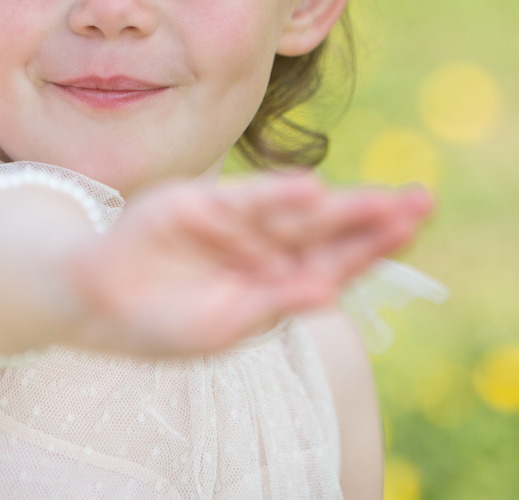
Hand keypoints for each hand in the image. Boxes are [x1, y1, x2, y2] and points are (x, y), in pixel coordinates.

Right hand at [66, 173, 431, 355]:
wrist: (96, 301)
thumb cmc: (164, 324)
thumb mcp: (226, 325)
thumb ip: (276, 304)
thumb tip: (330, 293)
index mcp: (278, 281)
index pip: (338, 262)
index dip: (376, 246)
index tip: (413, 228)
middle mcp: (266, 247)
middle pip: (330, 230)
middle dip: (375, 218)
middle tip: (422, 202)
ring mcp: (238, 223)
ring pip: (298, 213)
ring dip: (342, 207)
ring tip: (386, 202)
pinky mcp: (205, 203)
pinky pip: (249, 200)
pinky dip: (278, 196)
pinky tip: (312, 193)